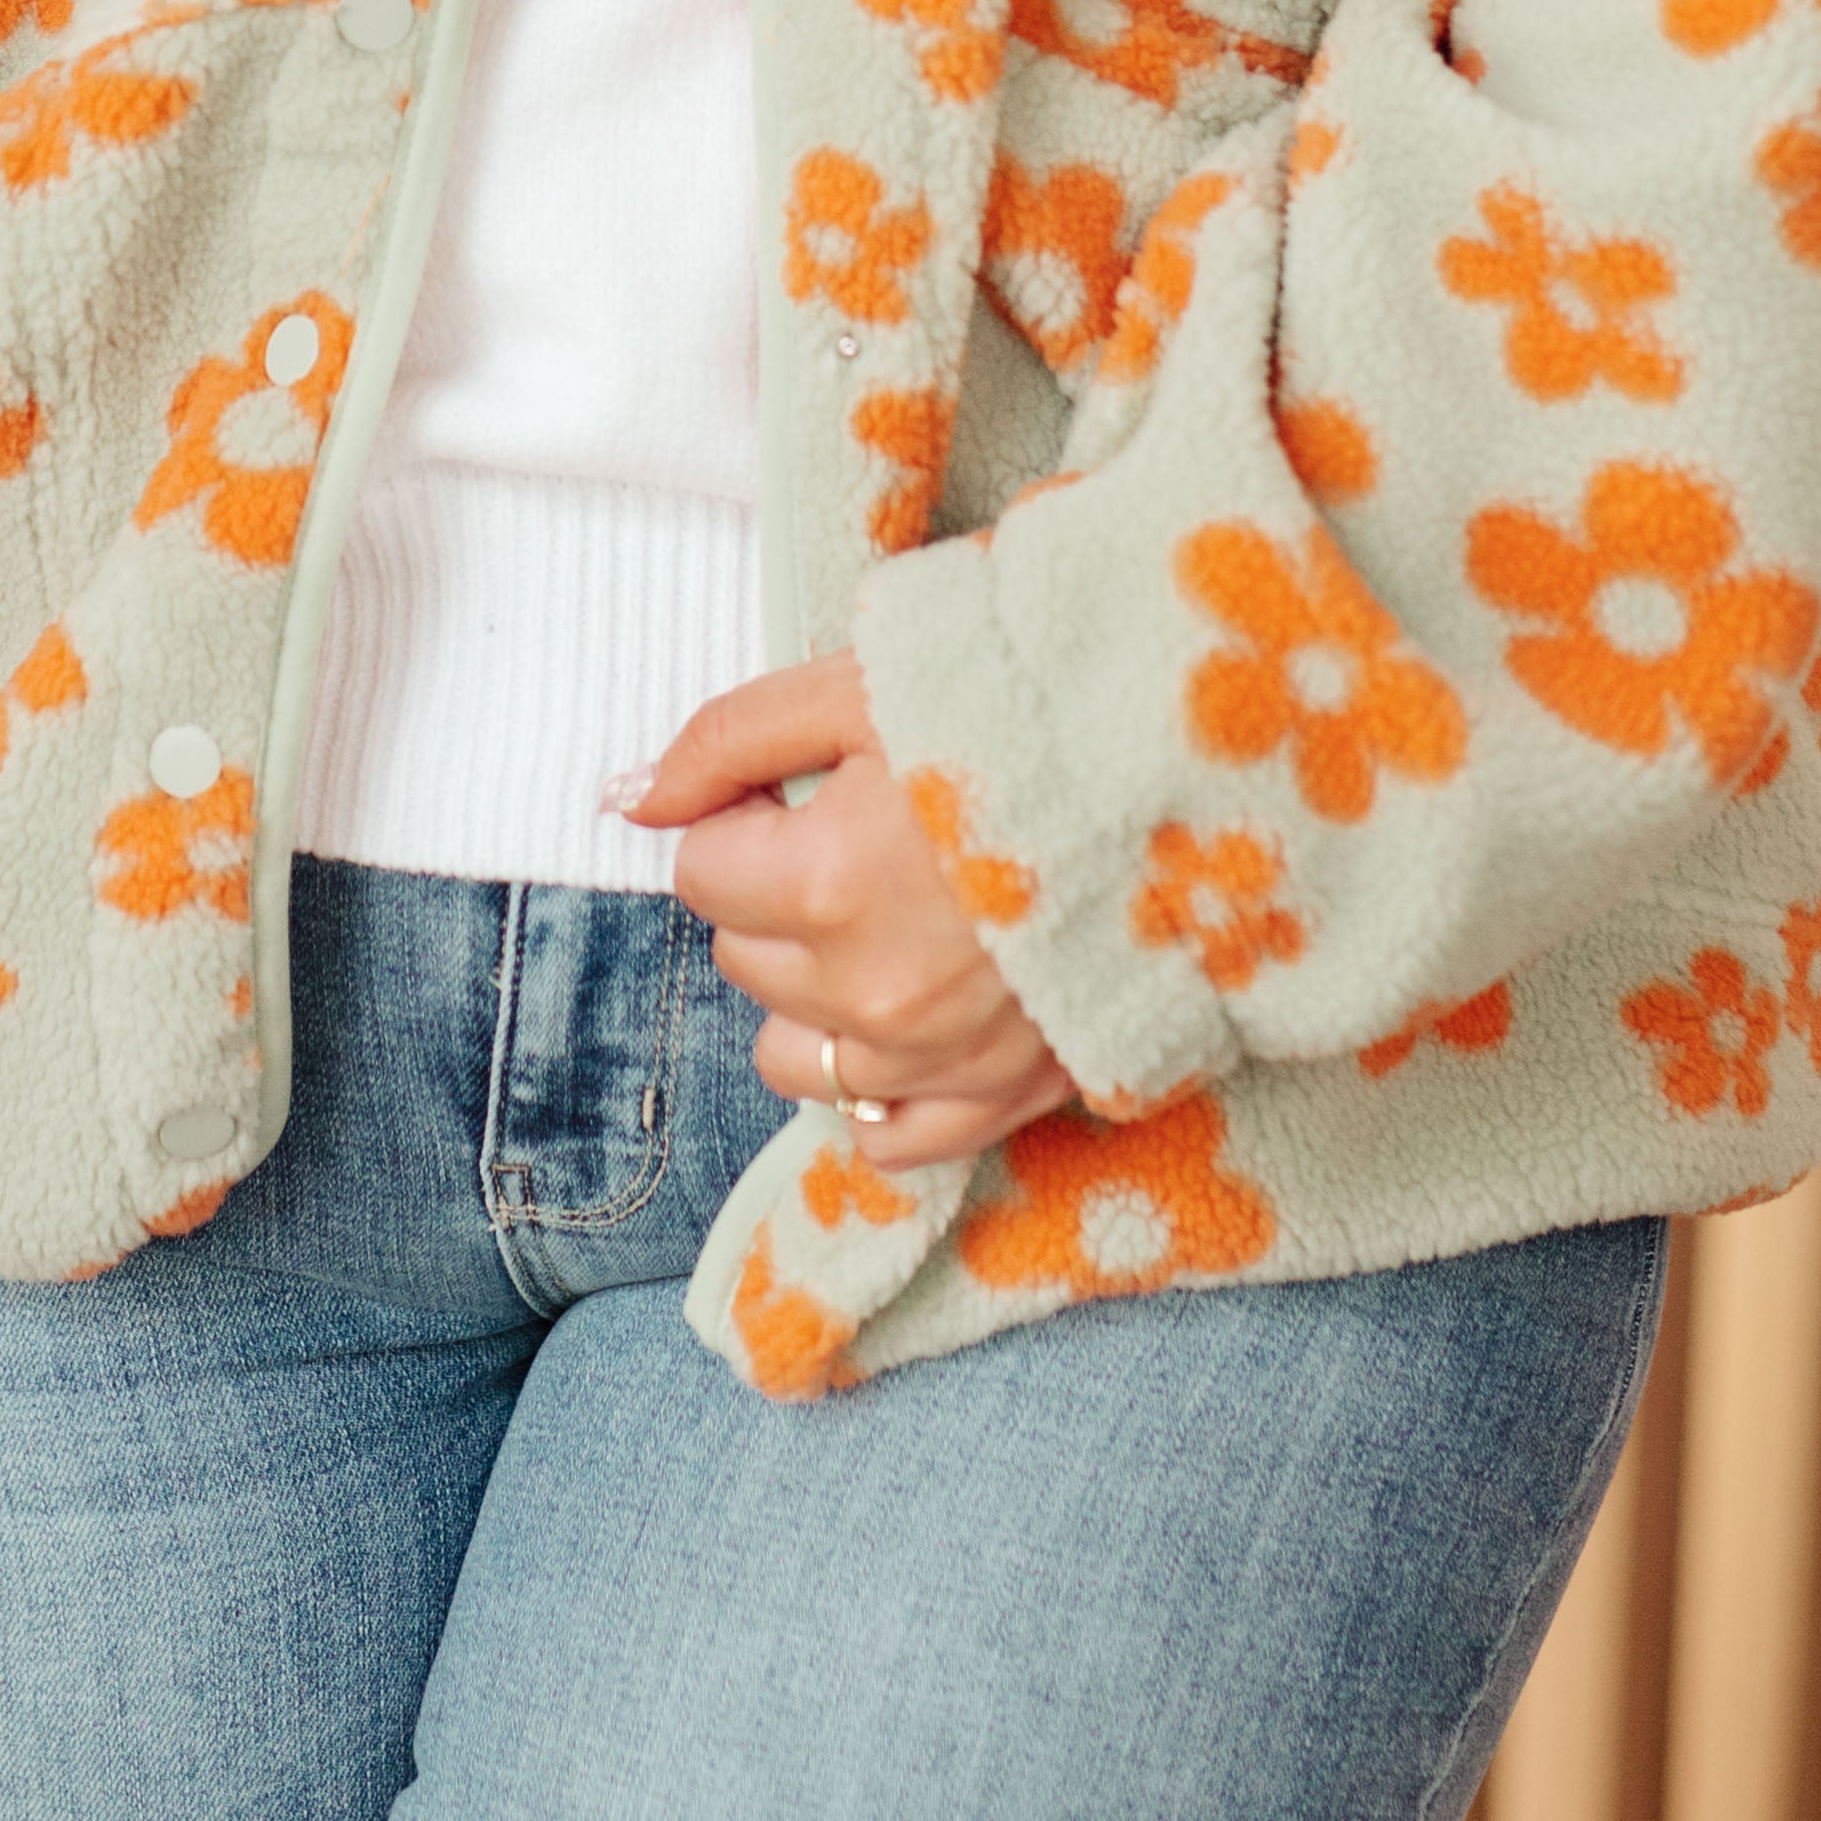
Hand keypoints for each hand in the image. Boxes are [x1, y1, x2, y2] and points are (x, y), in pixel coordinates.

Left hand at [619, 650, 1077, 1167]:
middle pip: (744, 957)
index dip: (747, 819)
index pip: (703, 870)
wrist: (1193, 769)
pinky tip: (917, 1008)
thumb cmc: (1024, 706)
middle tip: (865, 838)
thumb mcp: (861, 683)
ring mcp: (939, 1058)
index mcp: (826, 879)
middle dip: (777, 897)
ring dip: (814, 993)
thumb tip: (627, 798)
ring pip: (794, 1056)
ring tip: (889, 920)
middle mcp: (871, 989)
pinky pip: (884, 1137)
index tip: (813, 789)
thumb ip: (729, 739)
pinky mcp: (1007, 1097)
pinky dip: (881, 1082)